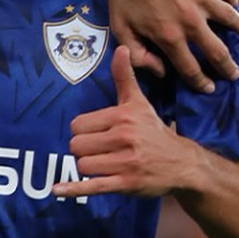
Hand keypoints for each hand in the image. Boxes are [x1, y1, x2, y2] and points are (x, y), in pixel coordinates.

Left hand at [53, 47, 198, 199]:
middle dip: (84, 149)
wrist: (182, 163)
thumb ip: (124, 77)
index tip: (96, 133)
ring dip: (87, 167)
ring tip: (103, 164)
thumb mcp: (138, 103)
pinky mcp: (126, 184)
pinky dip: (73, 189)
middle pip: (76, 145)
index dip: (83, 131)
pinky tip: (57, 189)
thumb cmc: (153, 131)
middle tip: (100, 150)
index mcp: (122, 117)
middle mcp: (123, 139)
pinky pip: (92, 186)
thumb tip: (120, 48)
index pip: (78, 125)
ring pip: (82, 165)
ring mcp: (125, 164)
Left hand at [97, 0, 238, 91]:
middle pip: (218, 51)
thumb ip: (139, 55)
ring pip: (230, 19)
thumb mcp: (121, 29)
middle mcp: (190, 21)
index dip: (201, 82)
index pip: (191, 69)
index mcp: (169, 37)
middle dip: (228, 67)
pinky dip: (233, 0)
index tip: (209, 88)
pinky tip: (233, 3)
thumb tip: (160, 72)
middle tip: (234, 74)